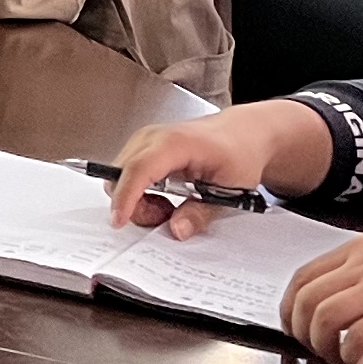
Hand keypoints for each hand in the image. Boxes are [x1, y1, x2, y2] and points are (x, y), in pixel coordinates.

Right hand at [103, 100, 331, 235]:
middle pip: (123, 176)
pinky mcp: (143, 148)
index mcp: (176, 143)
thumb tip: (177, 229)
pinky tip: (163, 197)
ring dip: (138, 201)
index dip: (126, 196)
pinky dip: (139, 194)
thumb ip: (201, 212)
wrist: (242, 133)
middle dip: (136, 205)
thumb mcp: (230, 190)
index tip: (119, 220)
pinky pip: (127, 175)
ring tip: (168, 207)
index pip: (140, 168)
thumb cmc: (238, 153)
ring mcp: (145, 140)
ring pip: (121, 177)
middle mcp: (153, 137)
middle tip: (166, 216)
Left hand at [279, 233, 362, 363]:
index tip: (298, 330)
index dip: (292, 309)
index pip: (304, 277)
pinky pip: (357, 339)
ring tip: (340, 360)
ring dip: (323, 347)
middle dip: (302, 333)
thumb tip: (341, 300)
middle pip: (306, 300)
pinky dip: (351, 357)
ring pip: (323, 319)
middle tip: (318, 352)